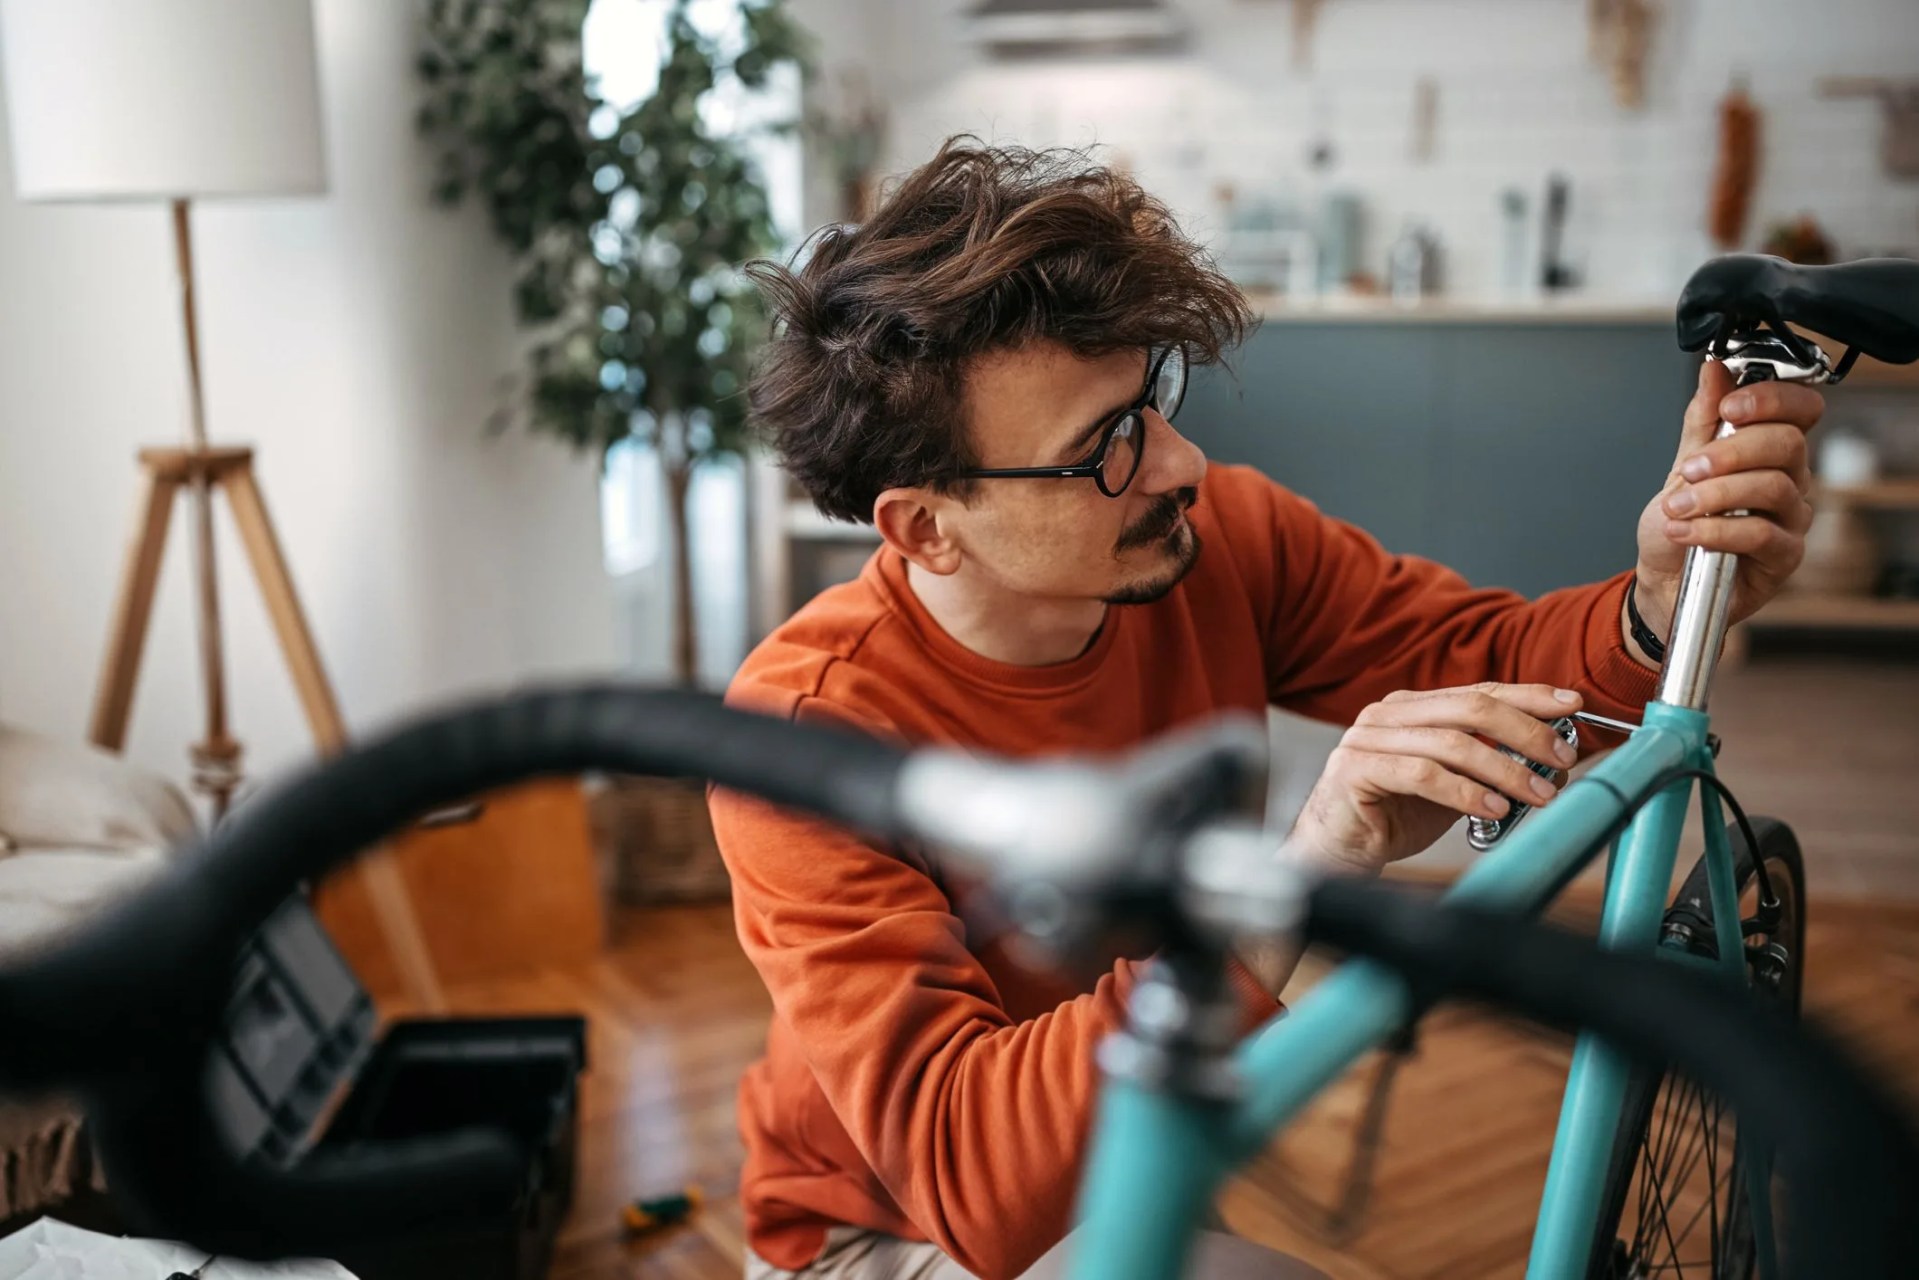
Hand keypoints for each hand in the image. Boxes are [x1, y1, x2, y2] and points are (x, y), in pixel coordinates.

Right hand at [1291, 683, 1582, 873]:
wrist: (1337, 852)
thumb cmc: (1392, 816)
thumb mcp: (1452, 785)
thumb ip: (1487, 764)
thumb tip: (1549, 758)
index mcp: (1411, 707)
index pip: (1479, 690)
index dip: (1528, 696)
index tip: (1572, 704)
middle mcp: (1387, 713)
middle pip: (1470, 707)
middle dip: (1526, 730)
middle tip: (1561, 758)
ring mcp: (1367, 738)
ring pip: (1451, 742)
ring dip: (1504, 769)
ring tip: (1538, 794)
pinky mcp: (1354, 769)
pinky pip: (1422, 774)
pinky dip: (1465, 792)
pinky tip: (1493, 808)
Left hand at [1632, 360, 1822, 641]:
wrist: (1662, 582)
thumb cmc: (1678, 526)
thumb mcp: (1682, 466)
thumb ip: (1702, 420)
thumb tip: (1714, 370)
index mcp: (1771, 451)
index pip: (1801, 409)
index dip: (1772, 399)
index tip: (1730, 408)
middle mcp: (1791, 480)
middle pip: (1787, 444)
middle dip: (1731, 450)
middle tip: (1690, 468)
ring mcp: (1791, 519)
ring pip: (1773, 487)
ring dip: (1716, 493)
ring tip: (1676, 507)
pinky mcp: (1784, 556)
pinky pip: (1760, 534)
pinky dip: (1715, 529)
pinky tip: (1684, 531)